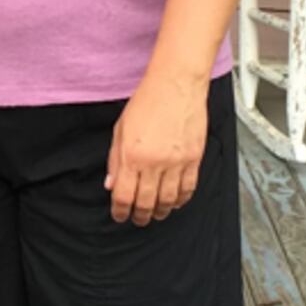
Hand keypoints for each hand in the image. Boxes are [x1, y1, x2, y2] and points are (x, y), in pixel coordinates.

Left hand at [105, 71, 209, 224]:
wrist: (176, 85)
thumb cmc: (147, 102)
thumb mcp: (121, 130)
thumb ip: (115, 160)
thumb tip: (111, 184)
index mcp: (132, 156)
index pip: (124, 196)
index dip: (120, 211)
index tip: (120, 215)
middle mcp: (155, 162)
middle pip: (146, 202)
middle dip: (140, 216)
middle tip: (138, 219)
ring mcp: (177, 162)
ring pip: (169, 199)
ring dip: (161, 210)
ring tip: (156, 213)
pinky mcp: (194, 158)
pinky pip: (189, 188)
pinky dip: (181, 199)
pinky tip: (175, 201)